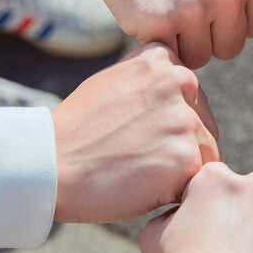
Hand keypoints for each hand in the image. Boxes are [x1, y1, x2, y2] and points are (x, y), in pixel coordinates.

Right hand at [51, 43, 219, 222]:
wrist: (48, 164)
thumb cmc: (78, 130)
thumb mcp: (118, 81)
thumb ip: (155, 82)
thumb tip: (189, 98)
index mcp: (164, 59)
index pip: (190, 100)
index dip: (165, 125)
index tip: (131, 132)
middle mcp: (181, 81)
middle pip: (203, 126)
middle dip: (177, 146)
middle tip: (132, 156)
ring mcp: (186, 119)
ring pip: (204, 154)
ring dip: (176, 171)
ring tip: (135, 171)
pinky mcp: (188, 158)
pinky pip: (197, 182)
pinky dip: (174, 193)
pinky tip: (141, 187)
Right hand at [81, 0, 252, 68]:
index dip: (228, 18)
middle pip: (230, 47)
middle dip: (207, 35)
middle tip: (180, 3)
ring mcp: (195, 7)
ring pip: (201, 57)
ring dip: (181, 42)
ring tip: (164, 5)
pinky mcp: (159, 21)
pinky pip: (170, 56)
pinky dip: (157, 42)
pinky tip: (147, 10)